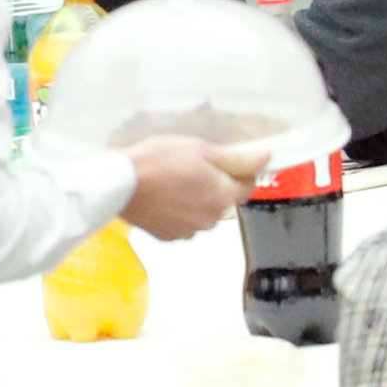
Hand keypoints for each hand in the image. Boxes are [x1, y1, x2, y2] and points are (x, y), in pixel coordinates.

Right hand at [119, 135, 259, 239]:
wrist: (120, 184)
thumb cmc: (158, 161)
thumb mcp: (199, 149)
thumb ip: (236, 158)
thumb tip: (266, 158)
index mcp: (223, 196)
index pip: (247, 186)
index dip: (238, 171)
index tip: (223, 161)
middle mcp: (212, 219)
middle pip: (223, 201)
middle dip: (214, 186)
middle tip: (190, 168)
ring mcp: (190, 231)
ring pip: (202, 213)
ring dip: (195, 201)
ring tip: (172, 182)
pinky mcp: (170, 236)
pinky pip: (182, 223)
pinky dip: (177, 213)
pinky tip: (162, 198)